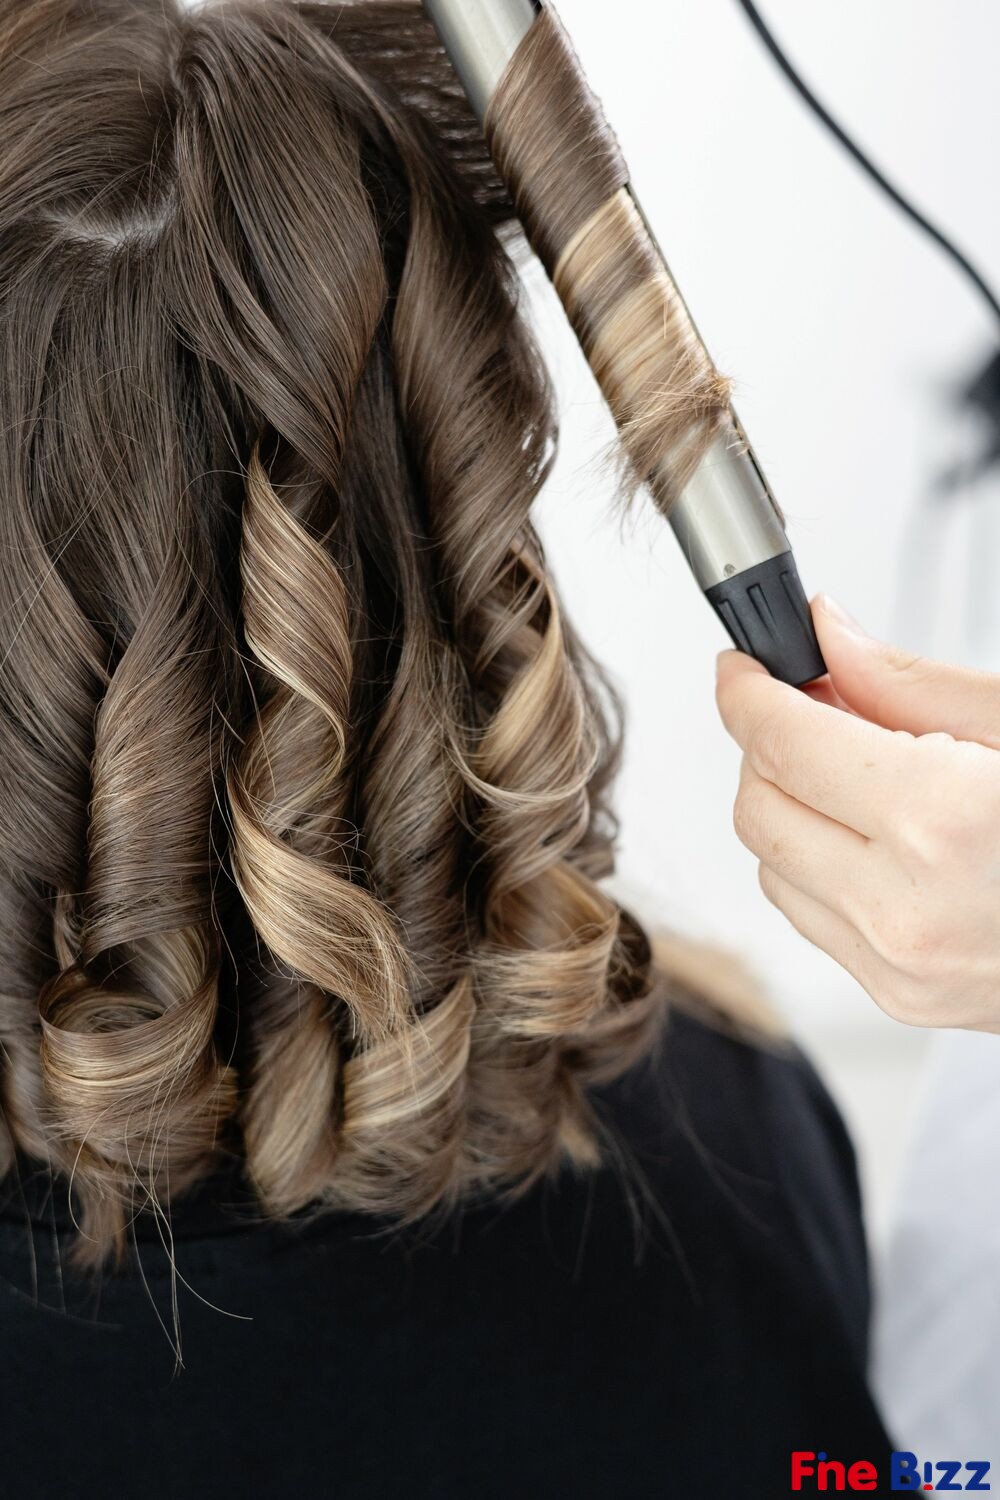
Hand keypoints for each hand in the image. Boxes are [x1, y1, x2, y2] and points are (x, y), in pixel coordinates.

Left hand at [714, 594, 999, 1032]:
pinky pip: (810, 916)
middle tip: (813, 706)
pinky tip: (880, 836)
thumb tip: (829, 637)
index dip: (747, 690)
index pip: (780, 740)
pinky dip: (819, 865)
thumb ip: (909, 684)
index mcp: (941, 821)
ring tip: (861, 774)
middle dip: (768, 747)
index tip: (746, 666)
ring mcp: (900, 966)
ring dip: (793, 808)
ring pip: (772, 865)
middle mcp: (906, 906)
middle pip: (757, 806)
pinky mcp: (902, 998)